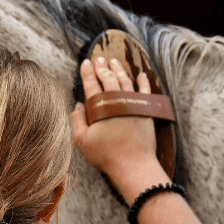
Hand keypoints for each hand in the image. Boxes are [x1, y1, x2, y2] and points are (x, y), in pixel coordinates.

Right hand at [71, 56, 158, 181]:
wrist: (133, 165)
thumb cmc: (106, 154)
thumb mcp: (82, 141)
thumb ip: (77, 120)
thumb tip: (78, 105)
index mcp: (100, 106)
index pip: (92, 84)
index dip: (88, 72)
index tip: (86, 63)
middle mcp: (117, 100)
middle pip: (109, 78)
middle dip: (102, 67)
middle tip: (98, 59)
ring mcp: (133, 103)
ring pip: (126, 80)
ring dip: (119, 69)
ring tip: (114, 61)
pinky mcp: (146, 110)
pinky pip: (145, 91)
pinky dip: (143, 82)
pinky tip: (140, 74)